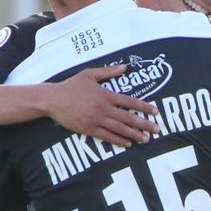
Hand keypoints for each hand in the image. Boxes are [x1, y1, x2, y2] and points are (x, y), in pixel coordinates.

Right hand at [38, 65, 161, 145]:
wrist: (53, 100)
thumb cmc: (71, 86)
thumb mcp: (89, 74)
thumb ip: (108, 71)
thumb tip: (125, 67)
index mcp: (106, 95)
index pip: (130, 102)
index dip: (144, 107)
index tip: (155, 112)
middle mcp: (104, 109)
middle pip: (129, 118)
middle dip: (145, 124)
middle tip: (157, 130)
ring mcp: (97, 120)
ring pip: (120, 129)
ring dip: (135, 135)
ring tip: (146, 139)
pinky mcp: (89, 130)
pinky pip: (108, 137)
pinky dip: (119, 141)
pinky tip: (128, 143)